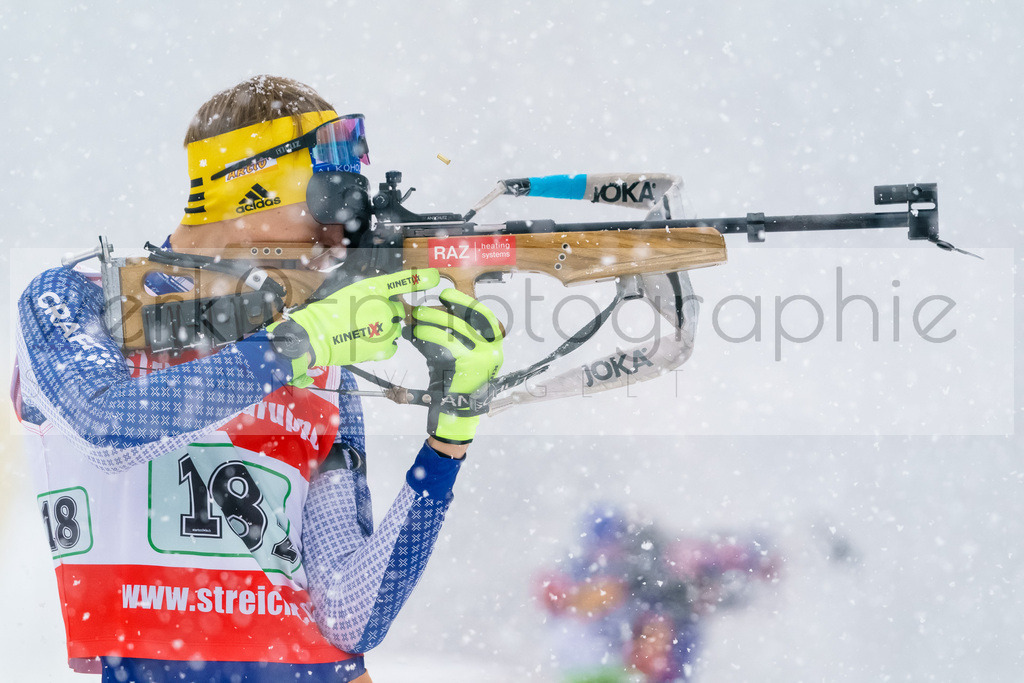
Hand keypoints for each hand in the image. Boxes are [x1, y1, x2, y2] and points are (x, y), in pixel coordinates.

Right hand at [269, 269, 439, 385]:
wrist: (316, 335)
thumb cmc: (328, 313)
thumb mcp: (350, 292)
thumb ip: (371, 295)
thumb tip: (386, 303)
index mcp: (374, 289)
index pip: (403, 281)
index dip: (421, 278)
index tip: (436, 278)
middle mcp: (384, 307)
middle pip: (397, 310)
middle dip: (386, 314)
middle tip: (365, 318)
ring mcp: (385, 328)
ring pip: (394, 328)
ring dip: (383, 330)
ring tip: (361, 331)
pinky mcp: (383, 347)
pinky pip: (391, 345)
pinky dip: (382, 345)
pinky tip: (366, 341)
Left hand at [406, 289, 503, 444]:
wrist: (455, 415)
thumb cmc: (453, 384)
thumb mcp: (454, 357)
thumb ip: (446, 337)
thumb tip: (425, 317)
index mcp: (494, 346)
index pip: (484, 316)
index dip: (465, 302)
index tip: (447, 295)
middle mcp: (494, 349)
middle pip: (469, 317)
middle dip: (446, 308)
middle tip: (426, 306)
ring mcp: (484, 356)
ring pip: (456, 327)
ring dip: (433, 320)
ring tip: (417, 319)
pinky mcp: (469, 364)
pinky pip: (446, 341)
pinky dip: (429, 334)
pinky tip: (417, 333)